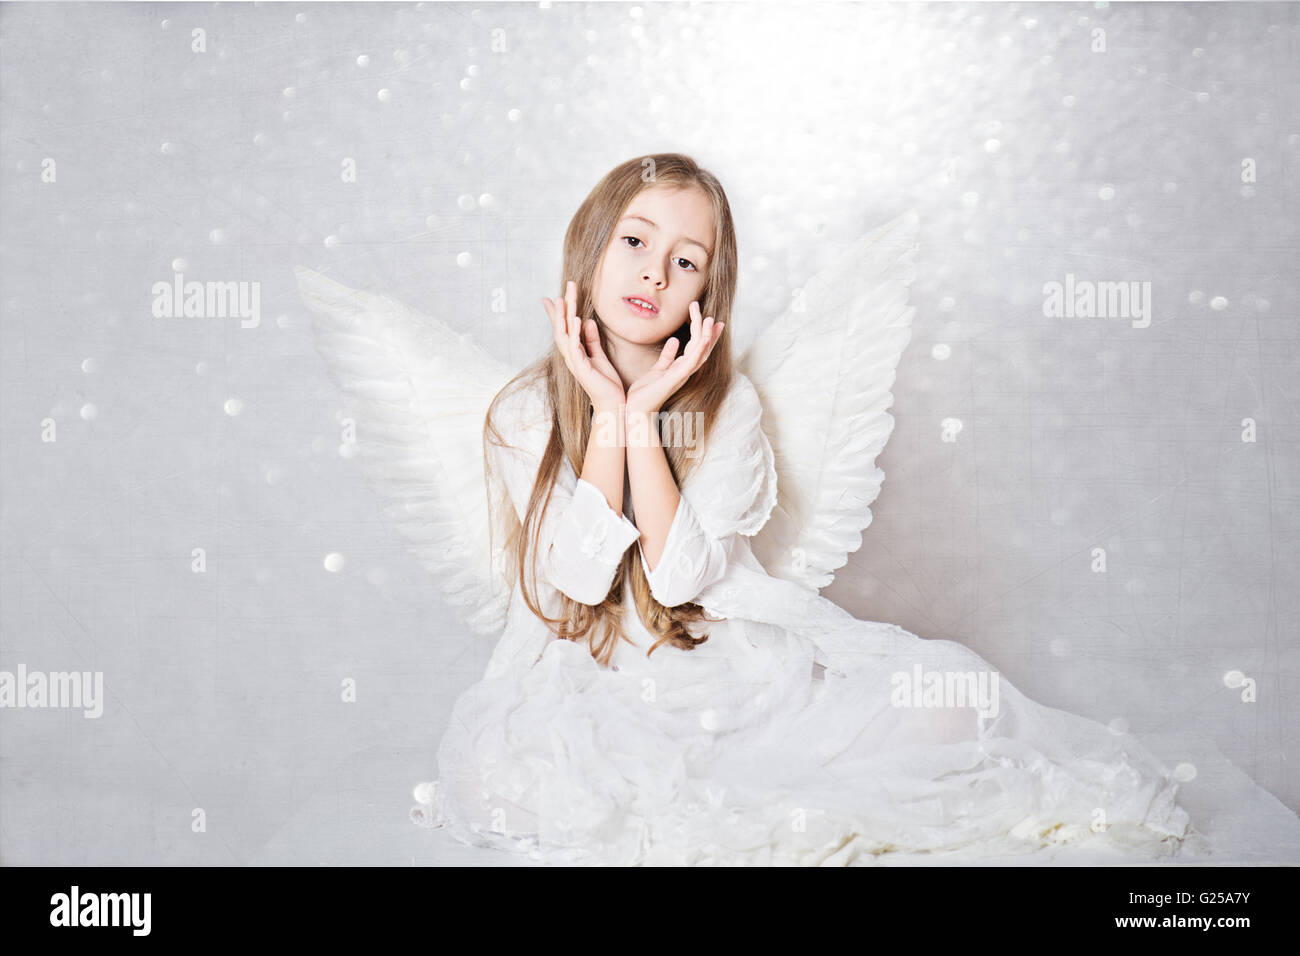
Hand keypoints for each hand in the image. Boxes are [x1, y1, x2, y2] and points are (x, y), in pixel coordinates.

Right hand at [543, 280, 624, 412]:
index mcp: (576, 353)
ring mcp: (574, 362)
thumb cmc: (607, 385)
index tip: (555, 296)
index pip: (565, 328)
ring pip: (564, 334)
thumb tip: (587, 321)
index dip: (560, 312)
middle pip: (562, 327)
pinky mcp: (581, 369)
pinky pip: (575, 347)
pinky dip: (575, 332)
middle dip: (563, 306)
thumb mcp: (600, 357)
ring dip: (565, 315)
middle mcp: (572, 356)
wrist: (613, 406)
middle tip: (566, 285)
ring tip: (565, 297)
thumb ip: (592, 340)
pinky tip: (576, 319)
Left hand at [625, 300, 724, 414]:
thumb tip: (675, 340)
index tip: (713, 320)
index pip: (697, 348)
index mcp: (681, 368)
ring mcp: (682, 375)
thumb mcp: (658, 368)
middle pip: (702, 349)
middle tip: (712, 315)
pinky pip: (691, 362)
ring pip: (699, 353)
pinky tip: (705, 338)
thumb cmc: (645, 392)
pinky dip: (700, 350)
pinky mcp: (675, 378)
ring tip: (710, 319)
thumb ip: (668, 355)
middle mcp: (685, 371)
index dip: (707, 334)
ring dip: (706, 336)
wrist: (636, 409)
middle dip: (708, 332)